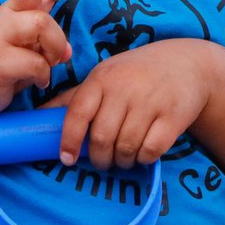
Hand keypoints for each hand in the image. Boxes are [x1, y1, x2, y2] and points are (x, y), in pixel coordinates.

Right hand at [0, 0, 99, 116]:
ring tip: (45, 67)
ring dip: (54, 50)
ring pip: (43, 25)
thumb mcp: (29, 47)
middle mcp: (11, 14)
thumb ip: (51, 42)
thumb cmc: (1, 63)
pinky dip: (42, 76)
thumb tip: (67, 52)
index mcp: (23, 8)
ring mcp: (0, 33)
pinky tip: (34, 82)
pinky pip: (35, 62)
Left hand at [46, 38, 214, 169]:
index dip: (69, 140)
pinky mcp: (173, 116)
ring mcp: (150, 102)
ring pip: (126, 148)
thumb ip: (75, 97)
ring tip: (123, 158)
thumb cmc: (136, 72)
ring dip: (122, 161)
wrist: (187, 63)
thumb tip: (38, 116)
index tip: (67, 159)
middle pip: (102, 138)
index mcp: (101, 79)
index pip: (77, 113)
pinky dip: (144, 159)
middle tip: (102, 161)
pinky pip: (151, 150)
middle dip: (99, 158)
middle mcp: (124, 89)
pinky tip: (143, 152)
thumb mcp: (104, 75)